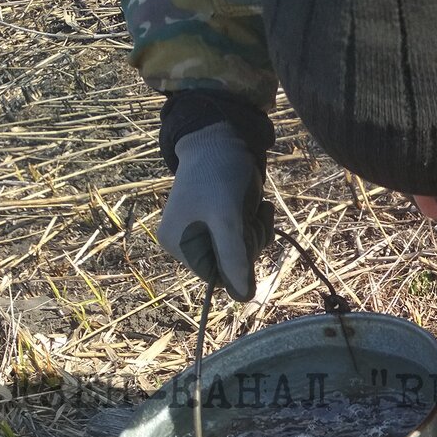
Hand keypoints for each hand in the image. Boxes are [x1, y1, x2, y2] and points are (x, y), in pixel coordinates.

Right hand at [157, 122, 273, 300]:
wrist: (225, 137)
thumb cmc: (220, 174)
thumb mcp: (227, 218)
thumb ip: (233, 258)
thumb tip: (244, 299)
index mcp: (178, 245)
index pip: (217, 277)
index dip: (238, 262)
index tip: (244, 234)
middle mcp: (188, 242)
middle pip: (233, 266)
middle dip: (249, 243)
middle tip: (249, 216)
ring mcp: (207, 233)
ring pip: (245, 253)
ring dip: (257, 232)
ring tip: (253, 207)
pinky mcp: (224, 222)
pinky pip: (248, 238)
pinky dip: (258, 224)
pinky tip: (257, 205)